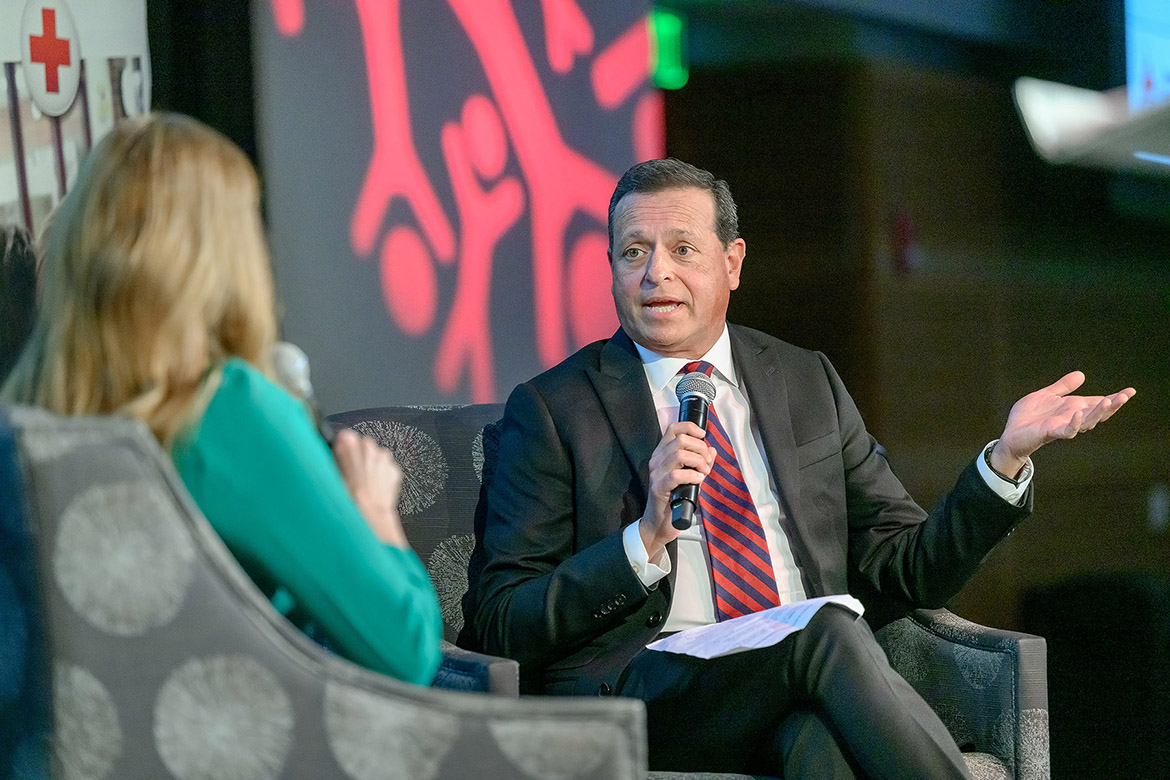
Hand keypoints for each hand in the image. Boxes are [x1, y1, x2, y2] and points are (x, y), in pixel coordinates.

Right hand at [333, 428, 409, 546]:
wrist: (369, 514)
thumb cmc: (348, 498)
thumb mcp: (330, 475)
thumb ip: (332, 458)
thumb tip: (332, 454)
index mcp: (349, 444)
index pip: (345, 435)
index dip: (342, 447)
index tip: (341, 455)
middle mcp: (369, 447)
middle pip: (362, 444)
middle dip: (357, 456)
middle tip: (351, 473)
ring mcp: (384, 457)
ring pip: (376, 456)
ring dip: (370, 465)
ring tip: (362, 482)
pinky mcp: (394, 469)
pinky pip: (386, 468)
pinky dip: (381, 475)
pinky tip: (373, 487)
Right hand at [638, 421, 715, 559]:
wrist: (659, 524)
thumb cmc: (674, 500)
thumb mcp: (691, 476)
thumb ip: (701, 462)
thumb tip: (712, 450)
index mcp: (662, 454)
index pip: (673, 429)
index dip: (690, 428)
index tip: (703, 436)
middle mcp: (657, 460)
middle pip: (680, 439)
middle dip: (700, 448)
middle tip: (707, 463)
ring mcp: (656, 474)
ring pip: (679, 454)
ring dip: (698, 461)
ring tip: (704, 472)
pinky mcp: (658, 488)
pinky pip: (676, 474)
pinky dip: (692, 475)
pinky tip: (698, 480)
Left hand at [993, 371, 1135, 476]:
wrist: (1012, 433)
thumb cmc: (1029, 416)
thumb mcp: (1047, 395)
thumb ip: (1063, 386)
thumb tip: (1082, 375)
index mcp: (1073, 408)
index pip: (1097, 403)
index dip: (1114, 398)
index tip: (1130, 391)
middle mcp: (1072, 418)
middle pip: (1098, 413)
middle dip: (1112, 405)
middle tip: (1125, 396)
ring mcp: (1063, 426)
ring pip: (1087, 422)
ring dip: (1098, 413)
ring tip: (1108, 401)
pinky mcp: (1050, 433)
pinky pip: (1066, 431)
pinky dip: (1074, 423)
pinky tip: (1078, 413)